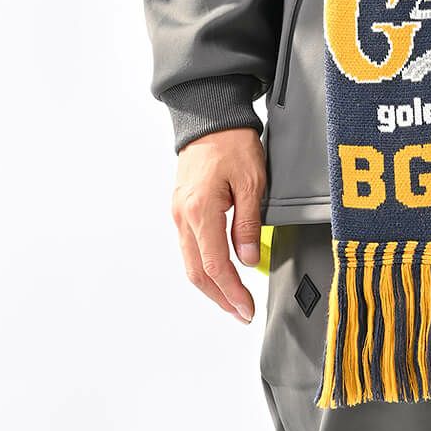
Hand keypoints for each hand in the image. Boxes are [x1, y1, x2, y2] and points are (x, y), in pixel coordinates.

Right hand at [171, 128, 266, 323]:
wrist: (211, 118)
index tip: (246, 309)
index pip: (214, 265)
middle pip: (197, 272)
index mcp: (200, 211)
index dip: (232, 292)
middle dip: (219, 297)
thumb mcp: (251, 181)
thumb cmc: (233, 142)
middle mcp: (183, 216)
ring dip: (211, 285)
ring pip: (190, 261)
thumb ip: (247, 223)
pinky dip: (204, 265)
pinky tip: (220, 272)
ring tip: (233, 299)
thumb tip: (247, 259)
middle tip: (241, 312)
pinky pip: (190, 246)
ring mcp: (179, 213)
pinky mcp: (181, 208)